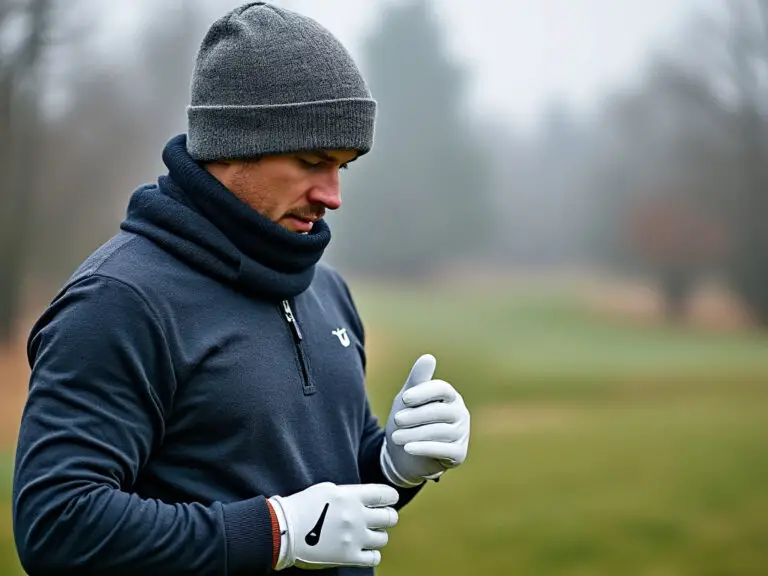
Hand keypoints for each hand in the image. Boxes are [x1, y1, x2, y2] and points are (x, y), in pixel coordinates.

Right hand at [268, 482, 398, 569]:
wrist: (283, 530)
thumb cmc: (302, 507)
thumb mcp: (327, 490)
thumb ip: (349, 493)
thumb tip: (365, 498)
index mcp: (351, 496)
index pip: (386, 495)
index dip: (390, 497)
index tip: (389, 500)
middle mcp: (356, 516)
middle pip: (390, 518)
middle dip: (387, 517)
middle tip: (380, 519)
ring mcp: (354, 538)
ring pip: (383, 538)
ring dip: (377, 536)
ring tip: (366, 535)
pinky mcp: (348, 557)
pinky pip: (374, 557)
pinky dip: (372, 554)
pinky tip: (363, 550)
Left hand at [380, 354, 469, 486]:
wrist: (406, 456)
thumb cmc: (409, 421)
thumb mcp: (409, 400)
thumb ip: (418, 379)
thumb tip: (428, 357)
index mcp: (450, 397)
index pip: (442, 389)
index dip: (424, 392)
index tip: (405, 398)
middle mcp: (460, 413)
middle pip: (440, 411)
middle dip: (415, 416)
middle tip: (396, 420)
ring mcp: (462, 434)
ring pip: (439, 432)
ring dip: (415, 434)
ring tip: (395, 437)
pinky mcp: (459, 454)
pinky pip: (443, 450)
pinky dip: (424, 448)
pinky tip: (408, 448)